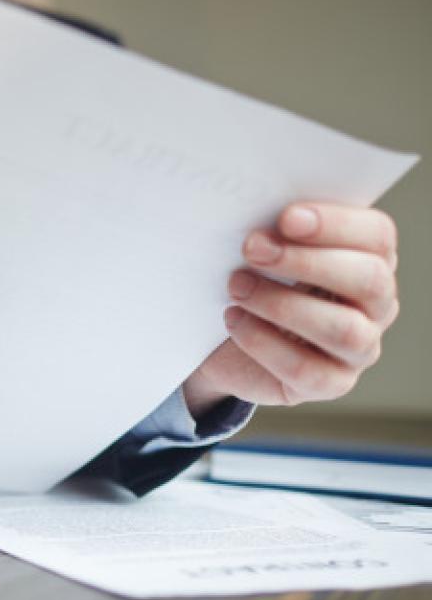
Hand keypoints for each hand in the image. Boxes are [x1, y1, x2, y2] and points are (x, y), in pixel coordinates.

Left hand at [184, 202, 398, 414]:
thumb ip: (275, 230)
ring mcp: (359, 349)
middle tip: (252, 248)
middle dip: (306, 261)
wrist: (223, 342)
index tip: (286, 217)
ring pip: (344, 329)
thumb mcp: (263, 250)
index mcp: (370, 258)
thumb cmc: (253, 280)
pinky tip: (233, 320)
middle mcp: (376, 304)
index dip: (336, 224)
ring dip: (282, 304)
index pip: (377, 236)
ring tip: (236, 287)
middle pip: (368, 279)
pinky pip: (307, 369)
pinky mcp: (330, 383)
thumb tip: (258, 215)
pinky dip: (264, 343)